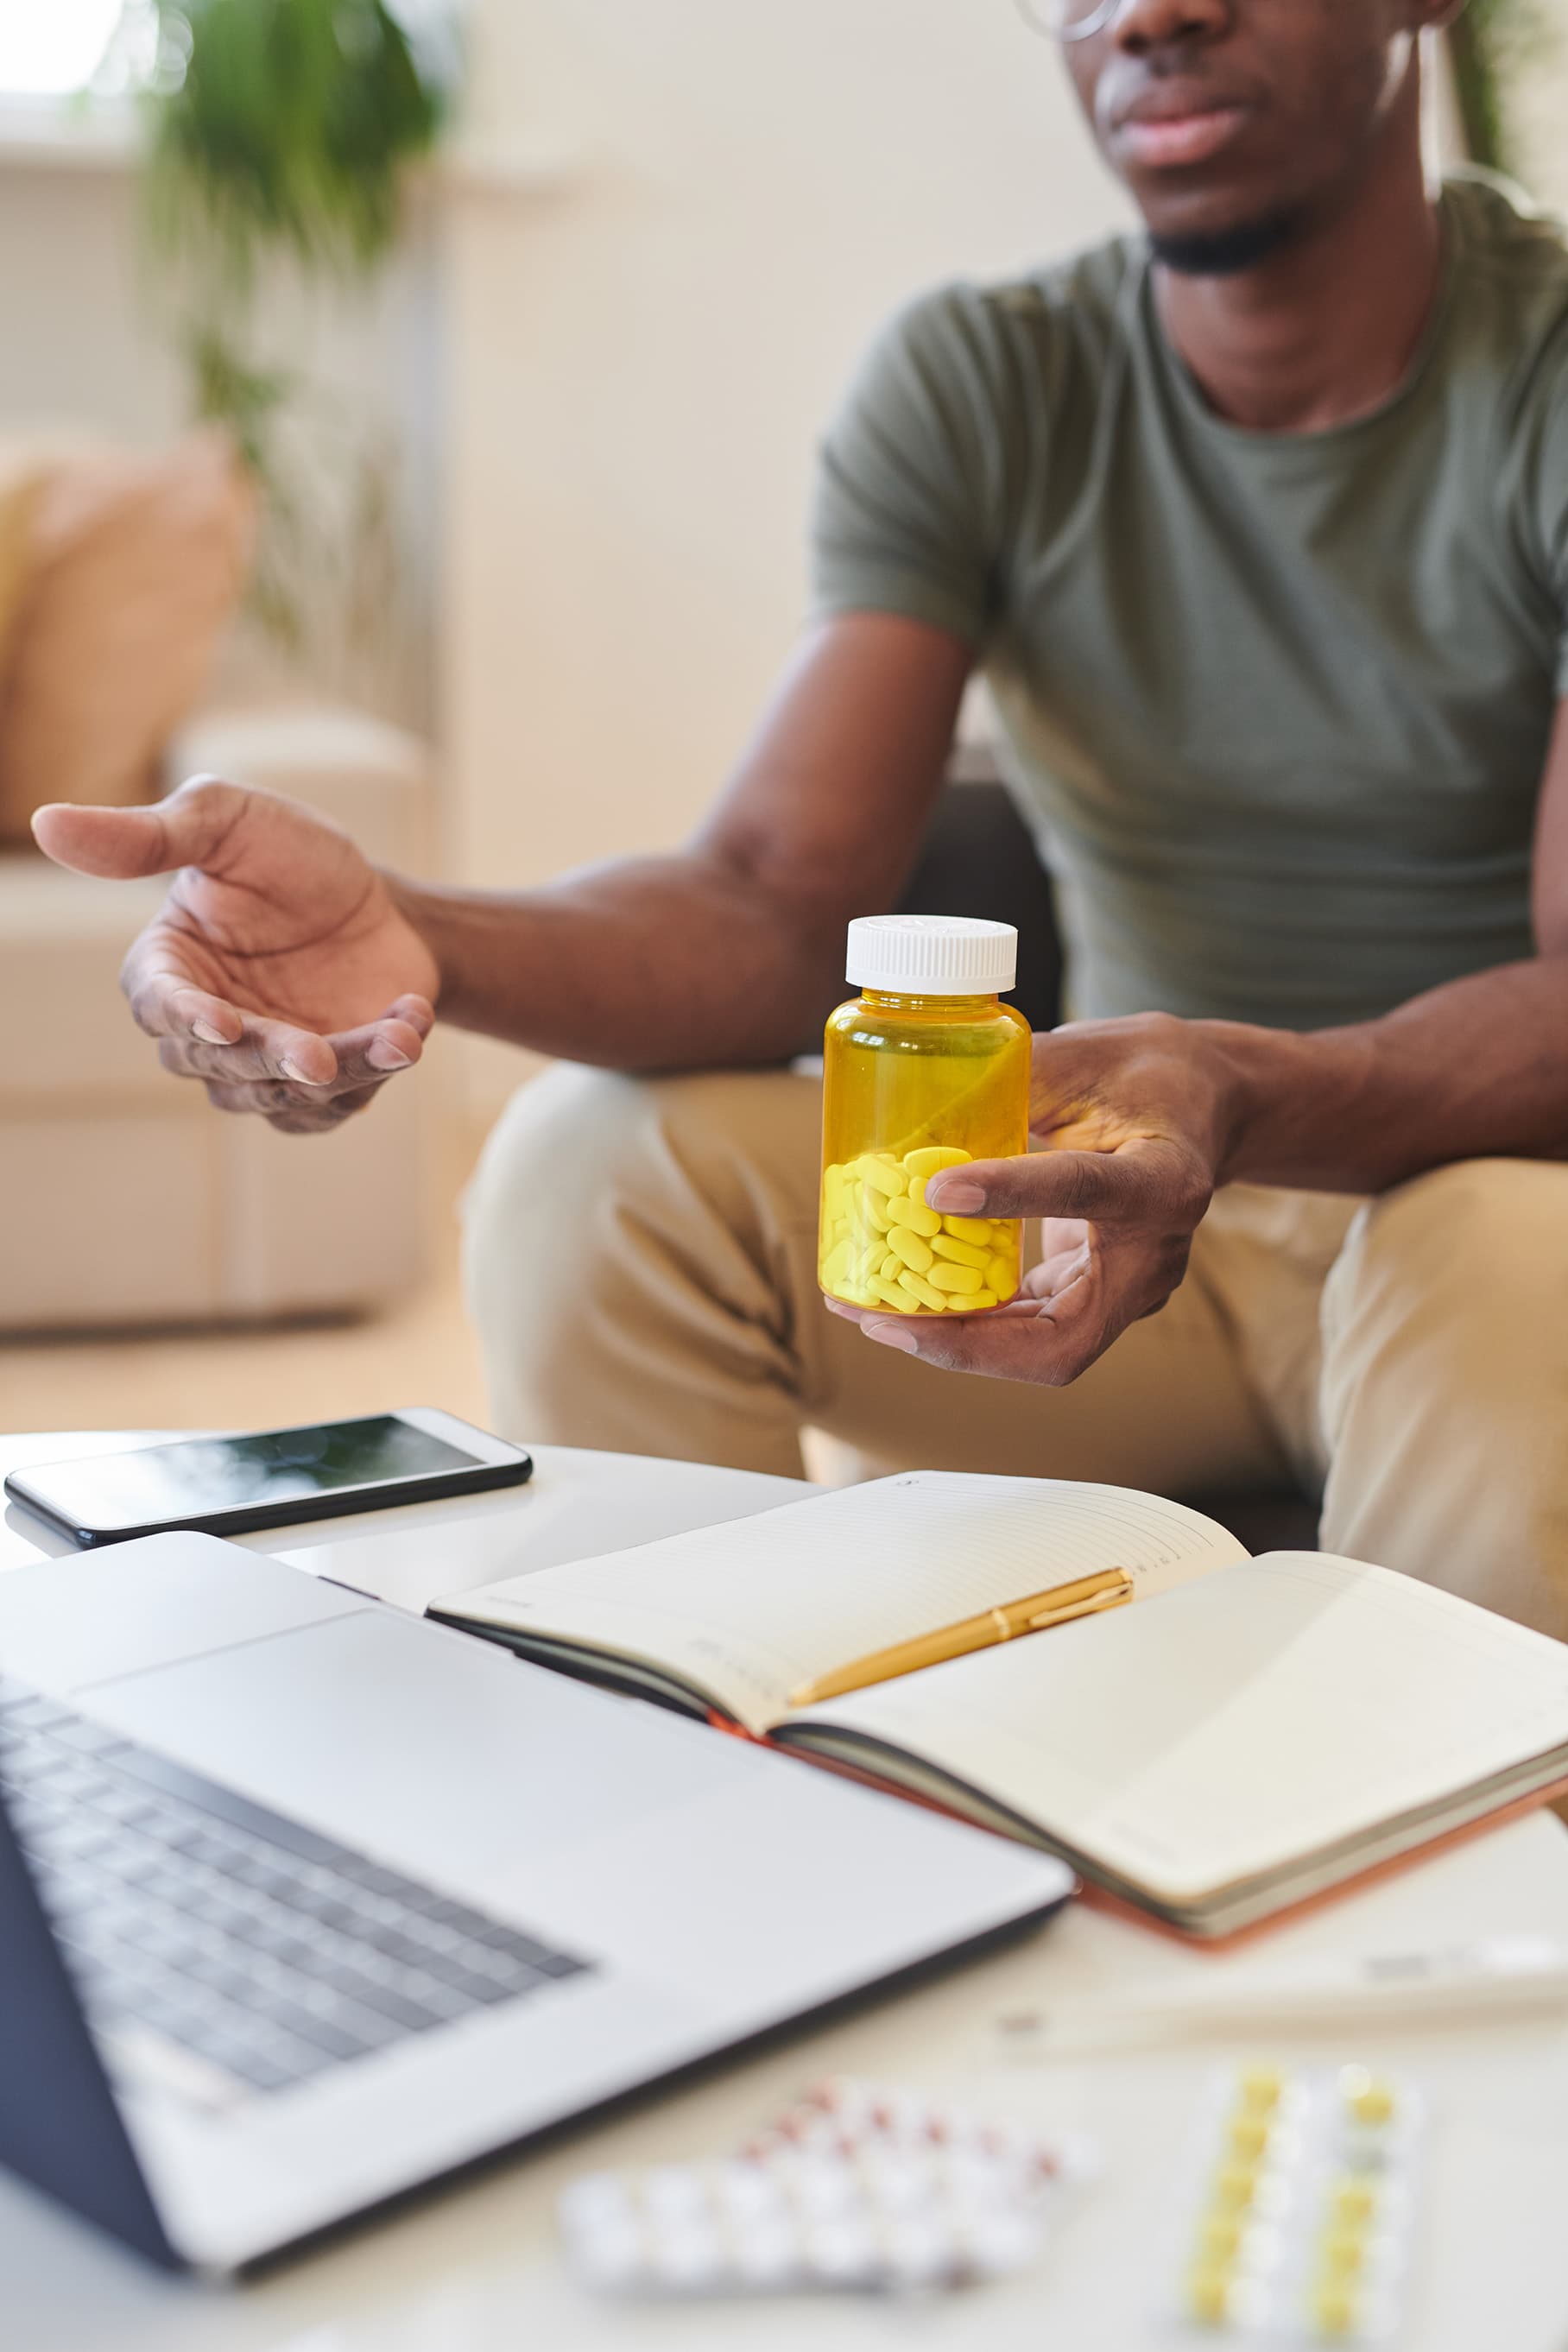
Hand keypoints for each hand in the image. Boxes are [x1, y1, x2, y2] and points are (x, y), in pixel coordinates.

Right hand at [32, 777, 441, 1134]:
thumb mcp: (224, 821)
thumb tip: (45, 821)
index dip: (188, 1019)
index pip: (158, 1006)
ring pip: (284, 1096)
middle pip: (222, 1067)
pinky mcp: (319, 1087)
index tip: (224, 1023)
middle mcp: (207, 1028)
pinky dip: (375, 1076)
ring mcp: (264, 1064)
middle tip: (320, 1054)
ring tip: (398, 1032)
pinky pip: (333, 1109)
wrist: (383, 904)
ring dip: (345, 1070)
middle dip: (273, 1059)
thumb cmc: (292, 856)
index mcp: (168, 967)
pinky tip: (409, 1028)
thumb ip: (148, 835)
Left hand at [828, 1014, 1233, 1385]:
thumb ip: (1013, 1081)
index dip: (1013, 1194)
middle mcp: (1152, 1257)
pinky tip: (902, 1303)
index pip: (1086, 1191)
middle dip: (966, 1344)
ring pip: (1040, 1352)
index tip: (938, 1190)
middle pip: (1060, 1340)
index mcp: (1164, 1179)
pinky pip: (1029, 1329)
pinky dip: (968, 1324)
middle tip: (882, 1319)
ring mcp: (1128, 1290)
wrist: (1208, 1107)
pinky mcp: (1096, 1294)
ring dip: (952, 1342)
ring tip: (868, 1311)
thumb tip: (917, 1105)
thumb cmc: (1147, 1072)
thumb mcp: (1087, 1055)